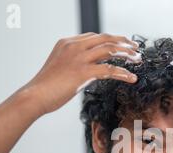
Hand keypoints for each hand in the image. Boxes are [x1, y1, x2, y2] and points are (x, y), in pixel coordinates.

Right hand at [24, 33, 140, 115]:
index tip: (123, 45)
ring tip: (138, 60)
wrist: (34, 95)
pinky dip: (123, 73)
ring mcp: (79, 58)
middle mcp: (74, 46)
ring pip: (110, 50)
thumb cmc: (46, 87)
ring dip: (127, 54)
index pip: (95, 36)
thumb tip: (90, 70)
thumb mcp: (59, 68)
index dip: (111, 40)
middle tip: (135, 48)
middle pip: (105, 38)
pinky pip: (109, 70)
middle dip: (123, 42)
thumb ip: (74, 63)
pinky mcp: (83, 72)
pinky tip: (132, 78)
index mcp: (67, 43)